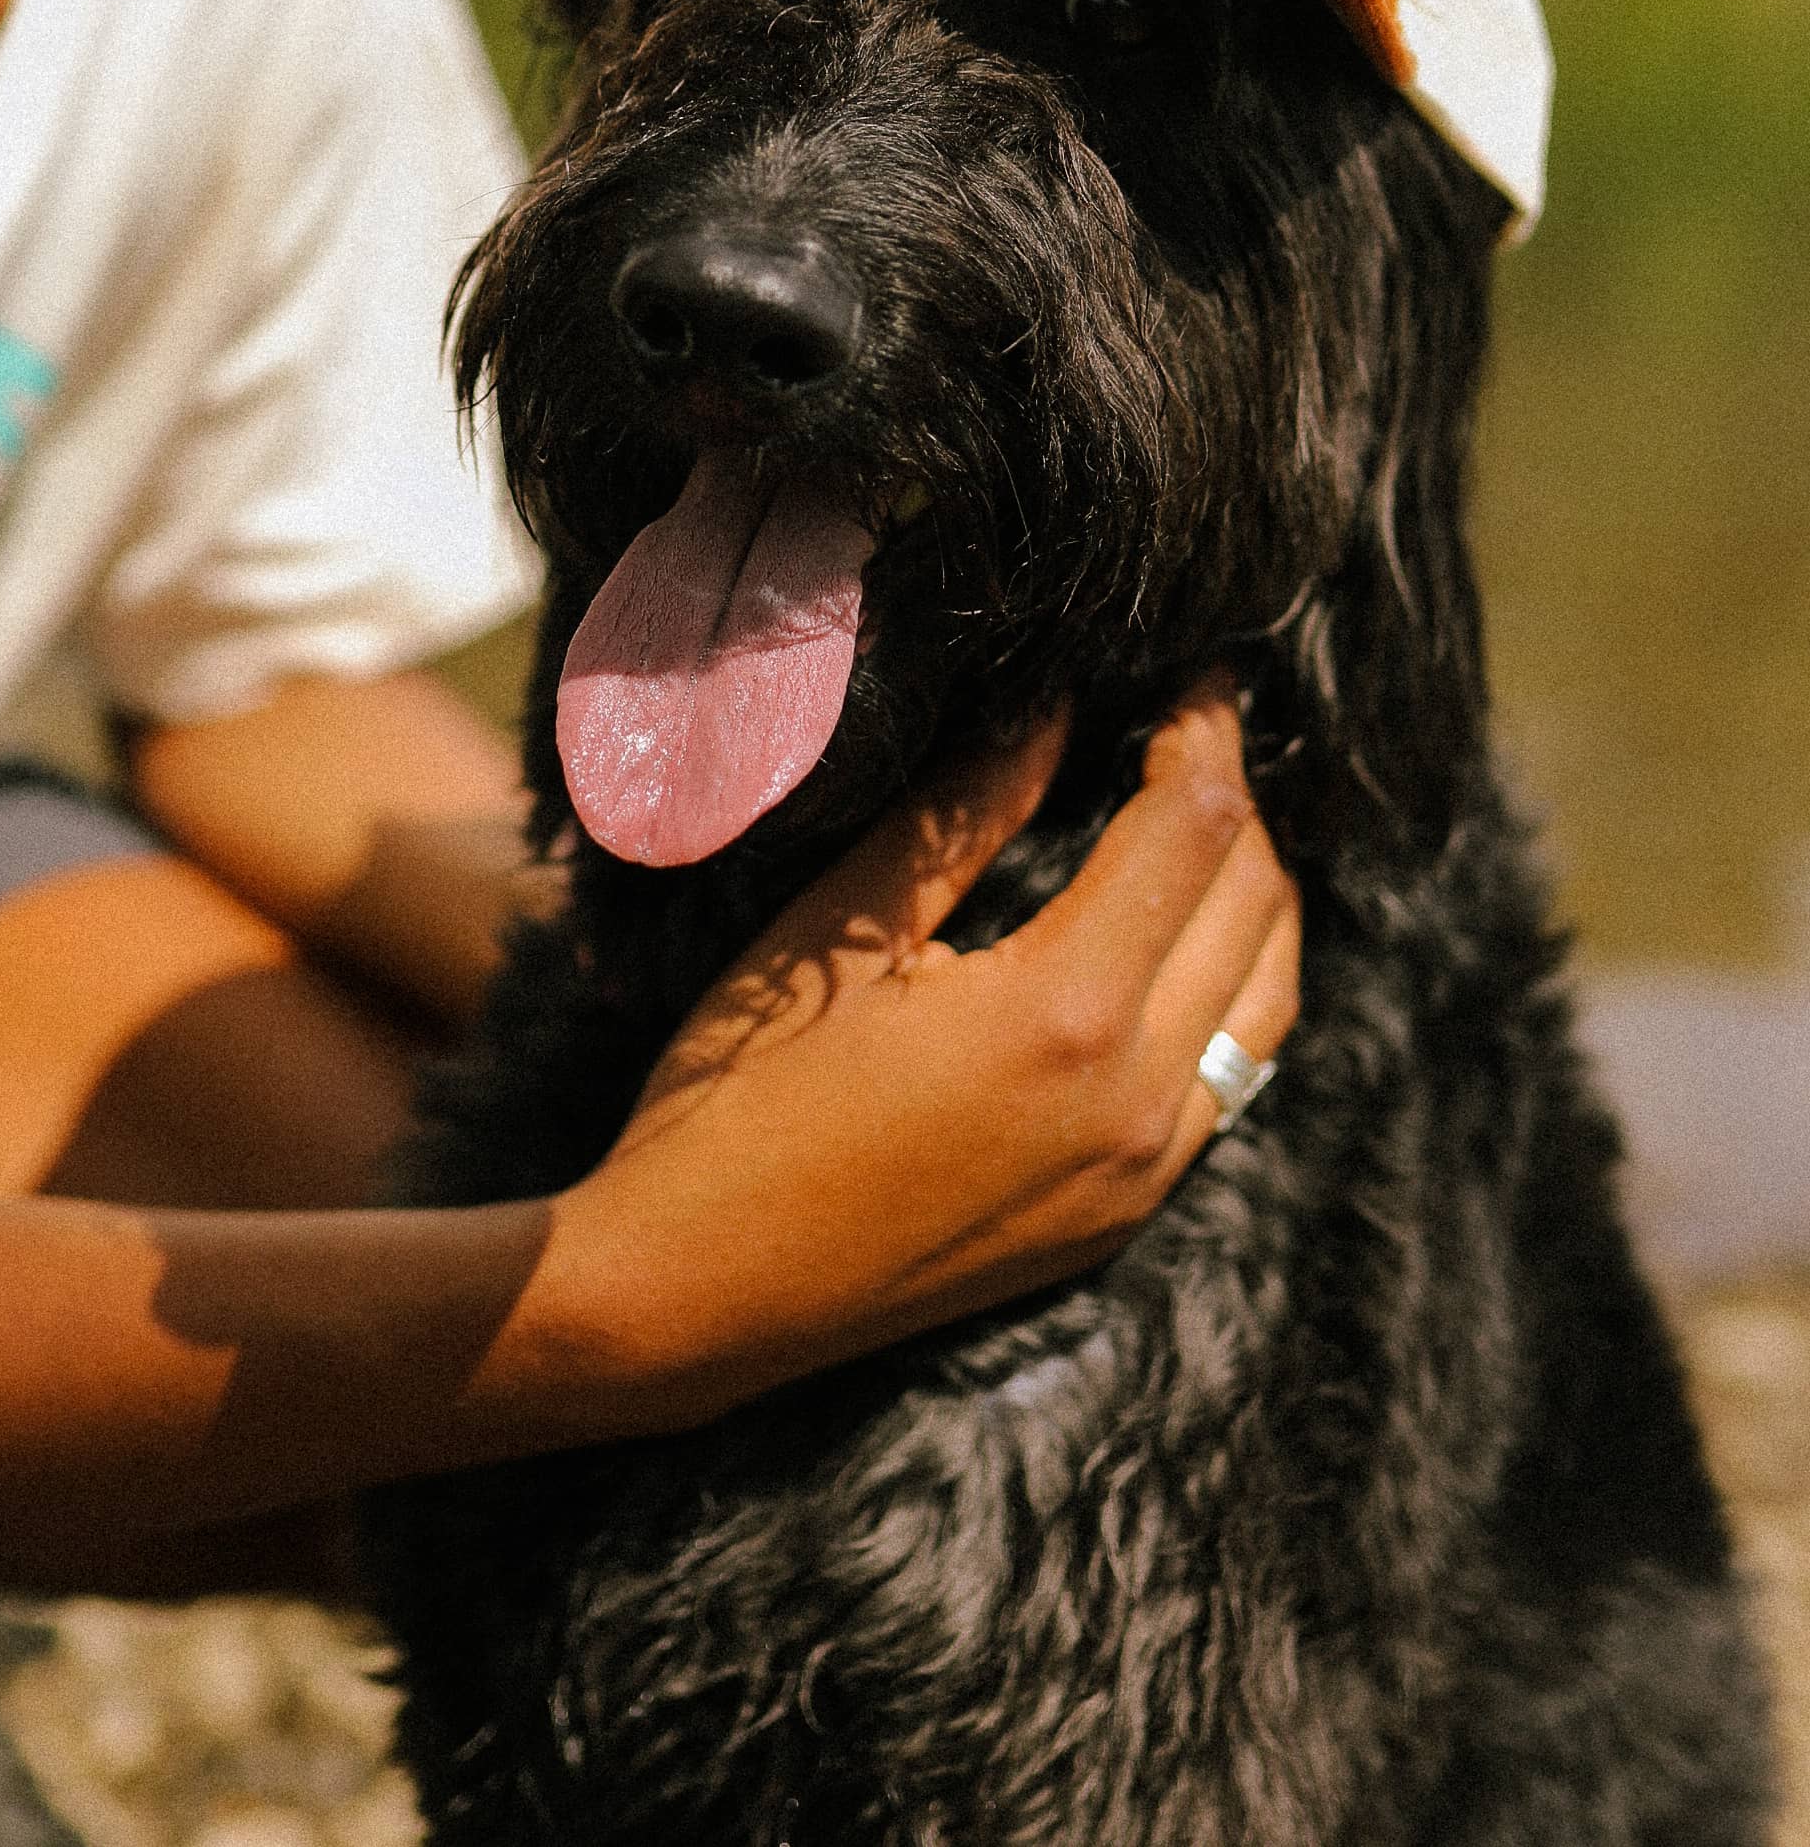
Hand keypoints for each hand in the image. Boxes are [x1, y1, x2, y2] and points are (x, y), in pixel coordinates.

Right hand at [550, 685, 1295, 1414]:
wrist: (696, 1293)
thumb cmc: (738, 1096)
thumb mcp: (838, 929)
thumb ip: (962, 814)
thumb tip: (1052, 712)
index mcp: (1066, 1014)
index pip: (1196, 830)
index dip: (1204, 731)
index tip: (1190, 672)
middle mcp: (1136, 1102)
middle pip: (1257, 905)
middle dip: (1236, 799)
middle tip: (1189, 725)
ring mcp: (1139, 1175)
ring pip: (1269, 1002)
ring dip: (1253, 896)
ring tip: (1195, 821)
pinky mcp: (1120, 1221)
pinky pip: (1229, 1082)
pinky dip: (1230, 990)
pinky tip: (1171, 945)